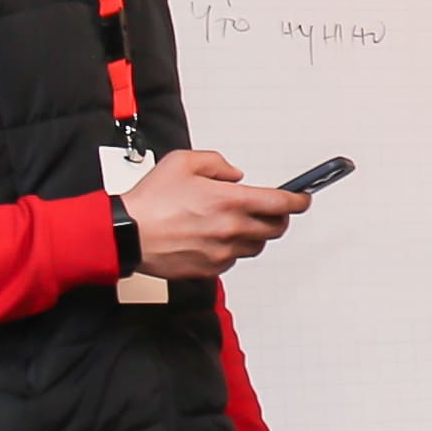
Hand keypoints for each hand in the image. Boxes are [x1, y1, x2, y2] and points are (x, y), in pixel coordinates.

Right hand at [122, 150, 303, 281]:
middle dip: (278, 218)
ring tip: (236, 222)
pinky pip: (234, 259)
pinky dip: (232, 248)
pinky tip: (214, 237)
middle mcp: (231, 228)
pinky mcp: (212, 268)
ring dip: (255, 233)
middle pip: (276, 228)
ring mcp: (223, 251)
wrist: (128, 234)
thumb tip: (235, 175)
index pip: (281, 203)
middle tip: (270, 210)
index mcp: (230, 201)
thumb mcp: (183, 162)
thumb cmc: (150, 200)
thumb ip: (216, 163)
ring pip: (256, 245)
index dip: (298, 200)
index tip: (303, 199)